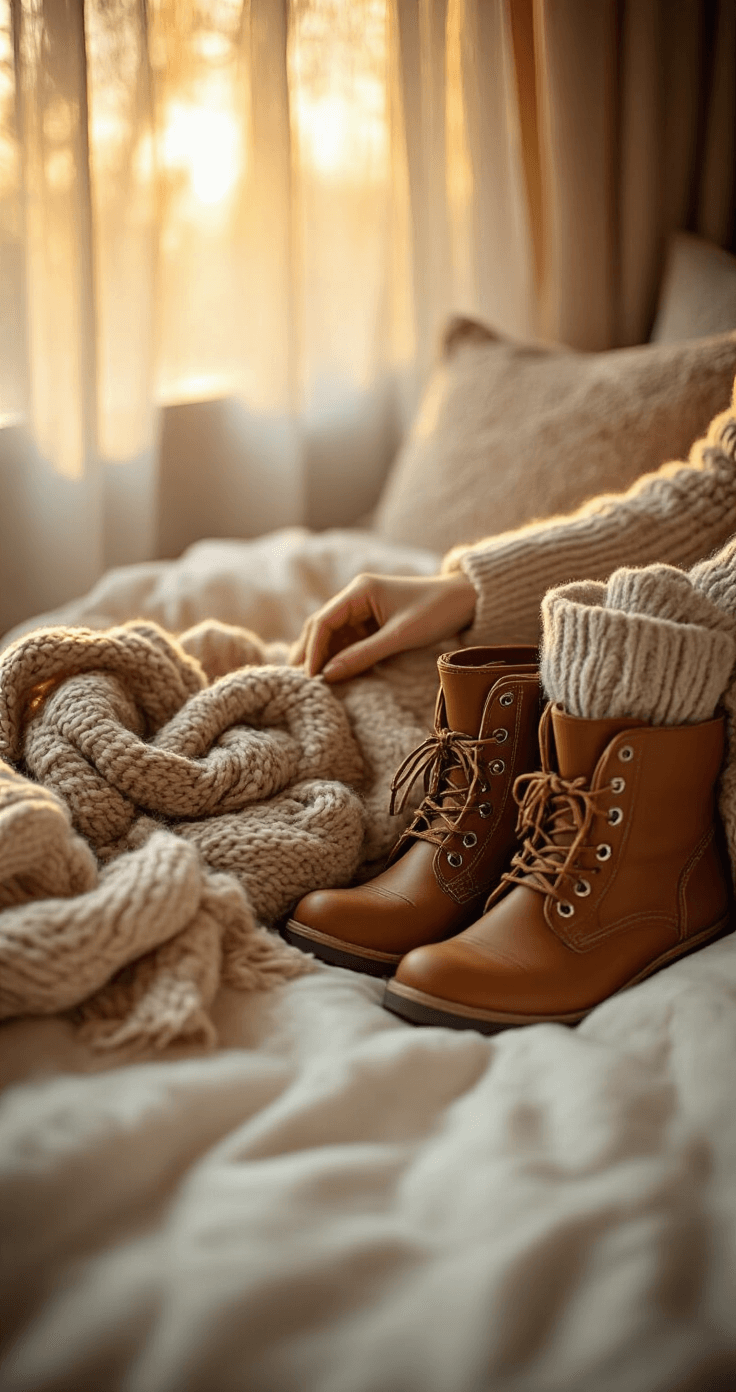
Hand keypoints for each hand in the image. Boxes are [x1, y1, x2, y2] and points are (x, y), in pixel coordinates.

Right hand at [290, 571, 476, 681]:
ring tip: (310, 683)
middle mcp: (356, 597)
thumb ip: (363, 655)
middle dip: (309, 653)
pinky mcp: (373, 622)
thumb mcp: (399, 636)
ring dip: (322, 657)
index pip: (323, 621)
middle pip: (322, 626)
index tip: (308, 676)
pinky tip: (333, 675)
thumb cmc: (435, 611)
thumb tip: (328, 674)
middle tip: (297, 682)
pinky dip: (339, 657)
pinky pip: (348, 640)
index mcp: (359, 591)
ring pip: (333, 635)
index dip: (312, 649)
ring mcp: (363, 609)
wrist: (465, 600)